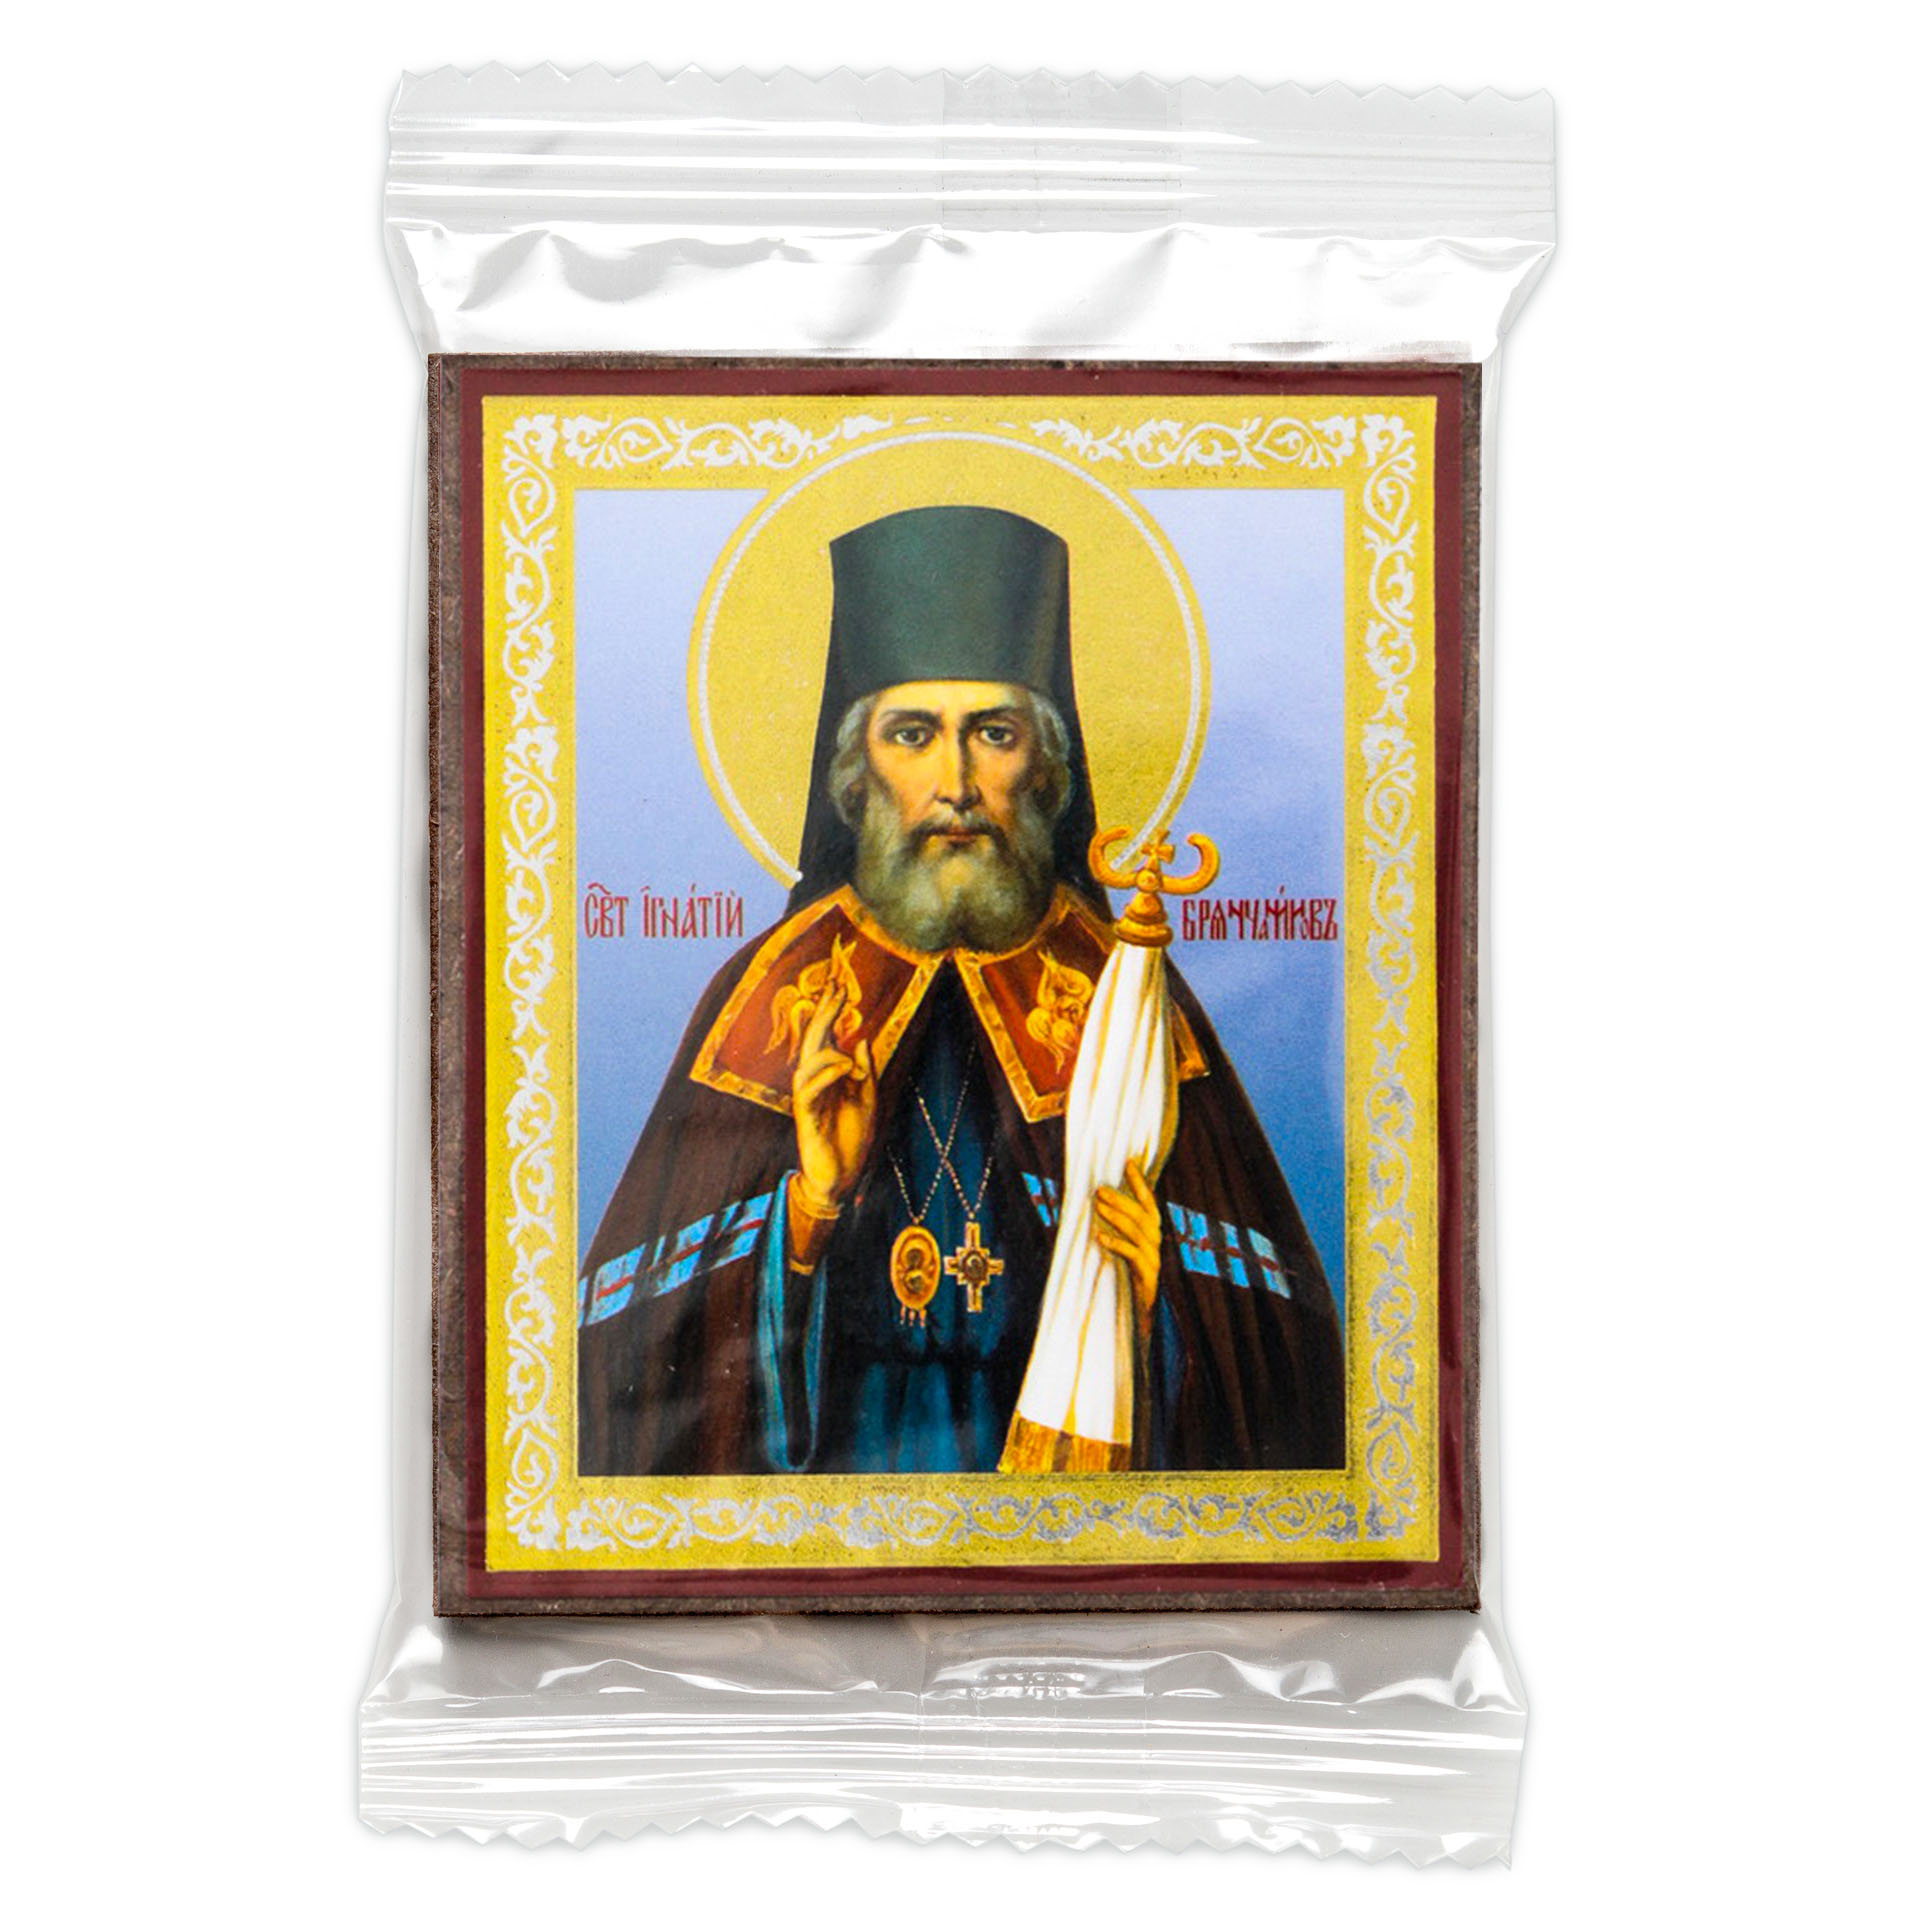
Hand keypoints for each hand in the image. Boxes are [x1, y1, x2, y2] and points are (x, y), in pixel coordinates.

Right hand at [791, 981, 876, 1211]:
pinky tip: (845, 1068)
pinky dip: (826, 1075)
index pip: (826, 1037)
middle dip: (825, 1014)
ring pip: (807, 1062)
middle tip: (836, 989)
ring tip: (851, 1062)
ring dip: (830, 1053)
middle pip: (813, 1041)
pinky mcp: (806, 1118)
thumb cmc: (851, 1138)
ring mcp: (807, 1099)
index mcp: (827, 1076)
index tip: (840, 986)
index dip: (831, 1011)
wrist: (842, 1176)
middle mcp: (814, 1083)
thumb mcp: (867, 1098)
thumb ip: (865, 1070)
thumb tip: (862, 1038)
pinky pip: (808, 1090)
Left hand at [1094, 1156, 1161, 1324]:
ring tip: (1098, 1207)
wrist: (1142, 1312)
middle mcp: (1156, 1242)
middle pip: (1142, 1215)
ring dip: (1117, 1218)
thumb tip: (1097, 1201)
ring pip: (1138, 1232)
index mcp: (1152, 1232)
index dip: (1140, 1182)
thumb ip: (1119, 1227)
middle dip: (1121, 1200)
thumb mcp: (1126, 1247)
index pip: (1148, 1201)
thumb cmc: (1129, 1275)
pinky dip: (1116, 1245)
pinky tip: (1100, 1239)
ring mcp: (1153, 1259)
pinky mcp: (1147, 1276)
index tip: (1129, 1162)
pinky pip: (1132, 1256)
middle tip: (1099, 1190)